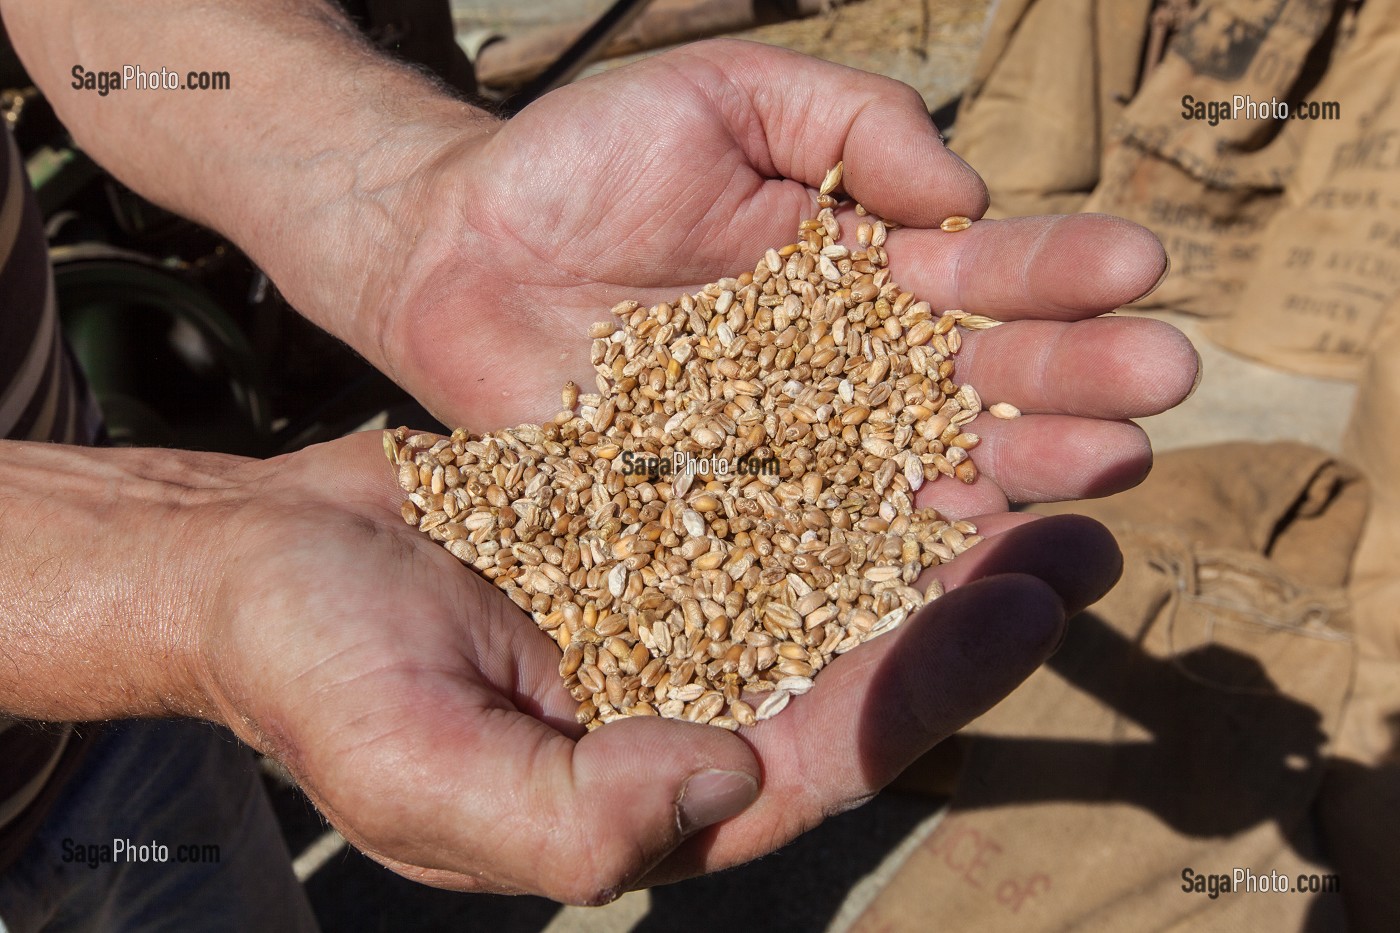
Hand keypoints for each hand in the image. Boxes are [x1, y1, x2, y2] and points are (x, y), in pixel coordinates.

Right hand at [192, 433, 1120, 902]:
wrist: (259, 560)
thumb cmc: (321, 673)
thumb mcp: (422, 772)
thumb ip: (576, 821)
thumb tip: (728, 785)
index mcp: (655, 792)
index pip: (826, 750)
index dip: (931, 684)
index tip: (1024, 600)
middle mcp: (689, 705)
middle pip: (859, 659)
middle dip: (972, 603)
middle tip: (1081, 531)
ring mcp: (675, 611)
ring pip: (832, 572)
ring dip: (928, 520)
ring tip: (1035, 459)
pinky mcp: (654, 531)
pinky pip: (767, 493)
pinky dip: (839, 459)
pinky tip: (906, 405)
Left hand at [373, 38, 1197, 517]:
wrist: (461, 256)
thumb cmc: (587, 163)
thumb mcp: (725, 98)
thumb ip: (850, 122)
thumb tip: (963, 198)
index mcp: (865, 267)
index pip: (983, 270)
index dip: (1057, 268)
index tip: (1136, 264)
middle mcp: (851, 369)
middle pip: (981, 382)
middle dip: (1075, 378)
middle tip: (1161, 378)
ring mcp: (798, 451)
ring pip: (930, 471)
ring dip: (1023, 474)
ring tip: (1111, 464)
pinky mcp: (735, 518)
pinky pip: (829, 544)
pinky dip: (903, 558)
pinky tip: (975, 563)